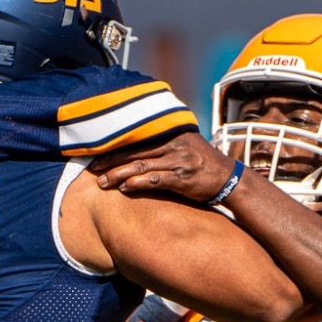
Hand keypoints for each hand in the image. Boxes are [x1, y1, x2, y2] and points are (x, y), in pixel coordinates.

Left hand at [91, 132, 237, 202]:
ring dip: (119, 174)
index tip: (98, 154)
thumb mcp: (185, 144)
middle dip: (111, 161)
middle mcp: (173, 144)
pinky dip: (138, 183)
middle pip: (135, 151)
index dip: (116, 146)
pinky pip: (156, 180)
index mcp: (170, 134)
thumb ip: (164, 142)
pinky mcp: (182, 178)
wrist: (228, 178)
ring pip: (141, 165)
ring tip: (103, 183)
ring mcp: (178, 161)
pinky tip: (125, 188)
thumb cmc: (202, 163)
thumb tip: (138, 144)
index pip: (137, 138)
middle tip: (93, 169)